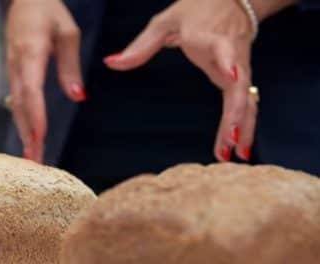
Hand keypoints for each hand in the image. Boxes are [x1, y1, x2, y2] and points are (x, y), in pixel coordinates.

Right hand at [5, 0, 85, 162]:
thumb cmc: (48, 12)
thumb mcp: (68, 33)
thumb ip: (70, 65)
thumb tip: (78, 96)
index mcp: (30, 52)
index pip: (31, 89)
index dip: (35, 115)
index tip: (40, 136)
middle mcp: (17, 64)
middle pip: (20, 104)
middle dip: (28, 133)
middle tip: (35, 160)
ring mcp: (12, 69)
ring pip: (17, 105)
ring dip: (24, 131)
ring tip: (32, 157)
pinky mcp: (13, 72)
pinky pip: (17, 100)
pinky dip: (24, 120)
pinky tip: (30, 137)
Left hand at [104, 0, 295, 161]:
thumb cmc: (195, 10)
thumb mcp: (164, 23)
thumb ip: (139, 47)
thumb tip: (110, 62)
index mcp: (213, 38)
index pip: (224, 49)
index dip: (228, 62)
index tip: (230, 77)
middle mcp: (232, 55)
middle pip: (240, 86)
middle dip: (238, 113)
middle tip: (231, 140)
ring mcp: (239, 67)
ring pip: (247, 99)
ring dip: (244, 126)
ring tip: (237, 154)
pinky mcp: (240, 77)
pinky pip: (246, 103)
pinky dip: (244, 124)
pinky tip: (238, 148)